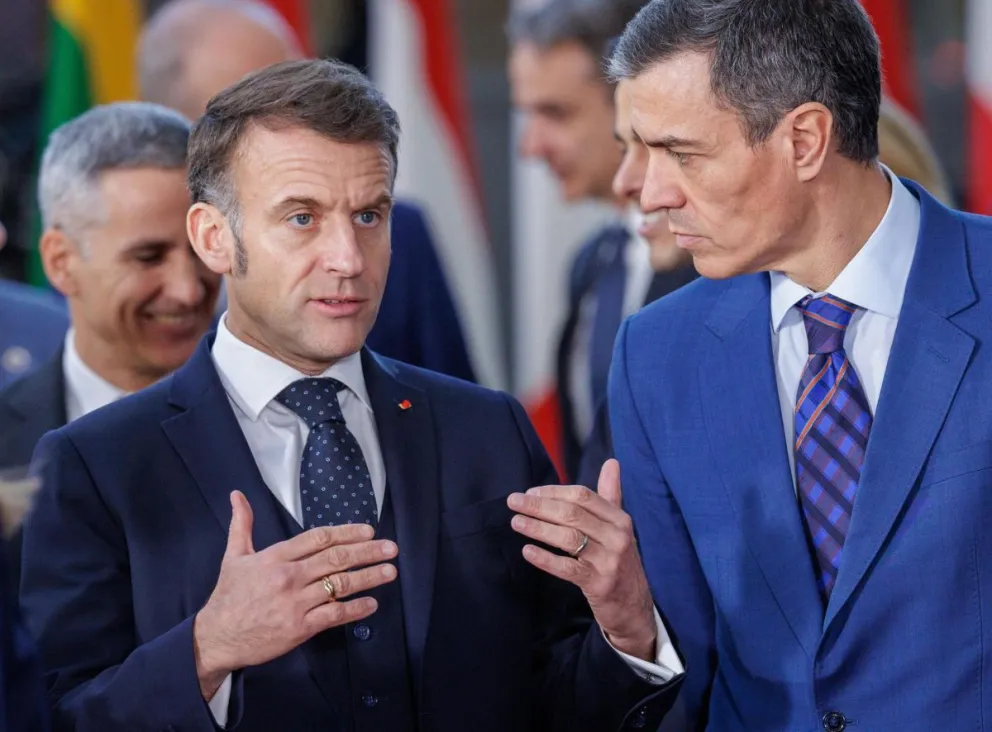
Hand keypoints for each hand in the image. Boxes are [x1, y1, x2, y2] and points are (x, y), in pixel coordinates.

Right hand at [193, 491, 398, 698]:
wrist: (216, 637)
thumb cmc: (228, 596)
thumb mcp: (234, 556)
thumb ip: (242, 524)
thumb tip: (237, 494)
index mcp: (276, 557)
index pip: (319, 538)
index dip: (347, 532)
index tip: (369, 531)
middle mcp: (289, 576)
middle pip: (336, 558)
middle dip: (367, 552)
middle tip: (391, 548)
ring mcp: (296, 602)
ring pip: (340, 585)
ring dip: (369, 578)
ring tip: (389, 572)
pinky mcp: (299, 627)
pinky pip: (334, 616)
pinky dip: (355, 609)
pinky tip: (372, 604)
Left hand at [507, 459, 655, 660]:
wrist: (634, 607)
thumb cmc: (620, 561)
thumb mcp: (619, 527)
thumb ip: (611, 494)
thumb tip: (611, 462)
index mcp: (619, 518)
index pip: (582, 496)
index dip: (553, 491)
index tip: (530, 492)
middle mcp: (617, 536)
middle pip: (572, 514)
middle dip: (539, 506)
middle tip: (514, 502)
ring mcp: (609, 561)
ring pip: (568, 538)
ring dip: (538, 528)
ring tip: (516, 522)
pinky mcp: (599, 583)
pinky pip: (568, 568)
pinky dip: (546, 559)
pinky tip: (527, 551)